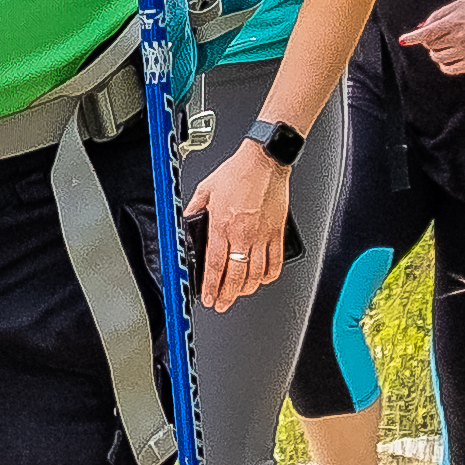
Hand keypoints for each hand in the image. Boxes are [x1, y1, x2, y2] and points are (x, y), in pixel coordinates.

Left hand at [183, 134, 288, 307]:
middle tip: (221, 303)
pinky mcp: (277, 233)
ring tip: (238, 294)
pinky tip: (262, 279)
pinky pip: (275, 262)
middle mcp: (243, 234)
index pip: (214, 265)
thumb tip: (187, 222)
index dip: (210, 286)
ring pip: (255, 274)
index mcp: (222, 224)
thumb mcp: (206, 188)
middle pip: (235, 276)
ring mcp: (262, 236)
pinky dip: (268, 276)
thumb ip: (195, 209)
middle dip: (226, 295)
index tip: (207, 297)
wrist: (265, 161)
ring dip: (245, 289)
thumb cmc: (238, 171)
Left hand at [401, 0, 464, 72]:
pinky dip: (444, 66)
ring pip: (438, 58)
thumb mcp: (460, 5)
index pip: (427, 32)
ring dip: (435, 53)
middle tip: (435, 37)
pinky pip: (451, 69)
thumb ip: (439, 14)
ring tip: (440, 47)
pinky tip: (445, 61)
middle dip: (428, 41)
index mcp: (455, 21)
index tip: (403, 40)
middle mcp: (459, 37)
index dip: (413, 37)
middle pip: (431, 45)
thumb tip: (421, 27)